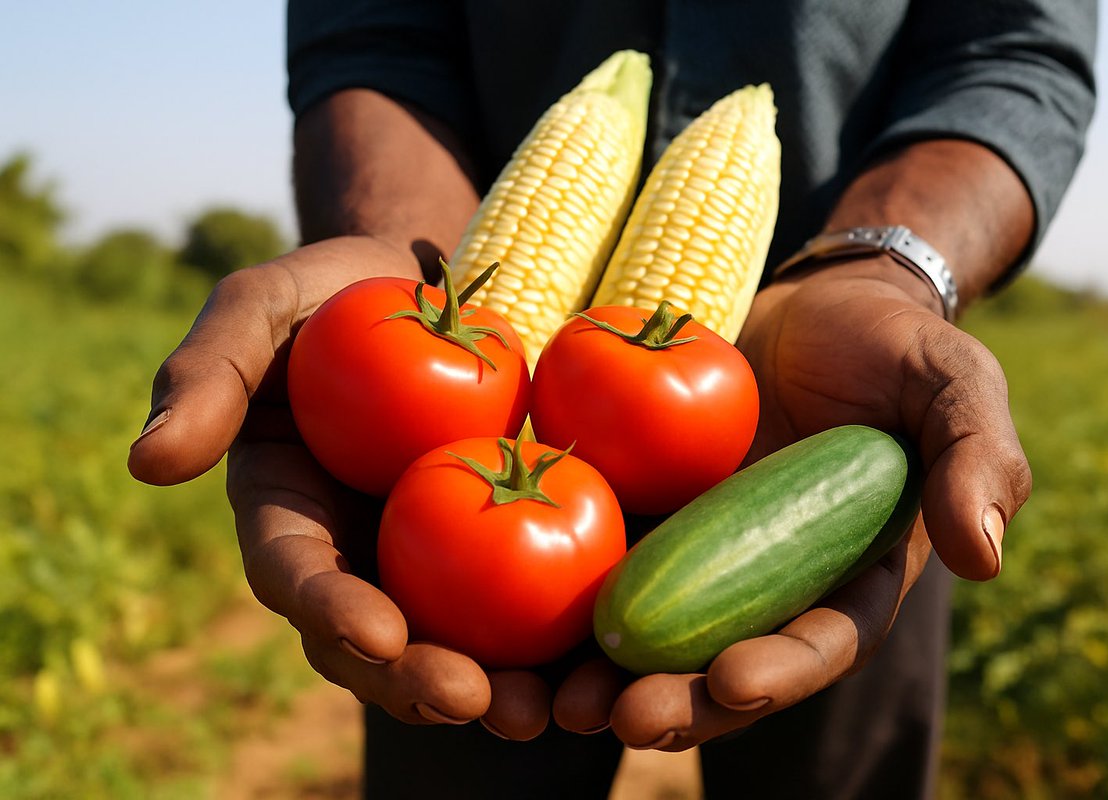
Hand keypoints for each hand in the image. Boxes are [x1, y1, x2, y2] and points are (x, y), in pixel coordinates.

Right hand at [126, 235, 559, 740]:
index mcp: (291, 512)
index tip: (378, 633)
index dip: (330, 610)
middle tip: (472, 700)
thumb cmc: (339, 289)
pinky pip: (527, 606)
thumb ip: (208, 370)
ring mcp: (431, 561)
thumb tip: (149, 463)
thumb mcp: (264, 306)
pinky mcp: (505, 548)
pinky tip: (596, 665)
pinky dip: (555, 643)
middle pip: (377, 642)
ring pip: (454, 645)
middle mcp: (358, 554)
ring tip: (543, 712)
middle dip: (417, 681)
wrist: (435, 283)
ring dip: (495, 690)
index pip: (298, 575)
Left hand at [590, 258, 1030, 748]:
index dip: (782, 669)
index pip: (823, 640)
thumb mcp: (952, 383)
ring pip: (659, 636)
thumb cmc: (891, 344)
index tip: (732, 679)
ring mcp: (706, 554)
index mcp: (850, 571)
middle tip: (627, 719)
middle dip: (682, 700)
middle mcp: (773, 581)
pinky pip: (608, 567)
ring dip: (612, 679)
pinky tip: (521, 634)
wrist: (810, 303)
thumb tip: (985, 558)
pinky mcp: (651, 514)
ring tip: (560, 704)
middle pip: (728, 660)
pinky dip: (571, 608)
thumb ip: (977, 457)